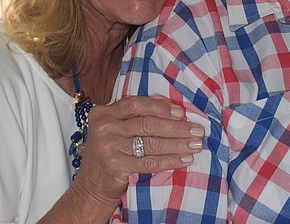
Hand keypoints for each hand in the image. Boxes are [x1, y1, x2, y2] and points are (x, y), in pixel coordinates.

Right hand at [69, 96, 203, 208]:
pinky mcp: (115, 166)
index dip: (161, 107)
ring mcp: (108, 147)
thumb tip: (173, 109)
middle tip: (197, 130)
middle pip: (148, 124)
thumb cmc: (110, 153)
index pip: (137, 104)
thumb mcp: (114, 129)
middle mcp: (104, 127)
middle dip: (177, 127)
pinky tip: (184, 160)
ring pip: (152, 143)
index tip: (181, 112)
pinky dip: (170, 160)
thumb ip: (134, 117)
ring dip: (178, 144)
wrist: (91, 185)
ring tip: (196, 144)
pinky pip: (149, 162)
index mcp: (104, 112)